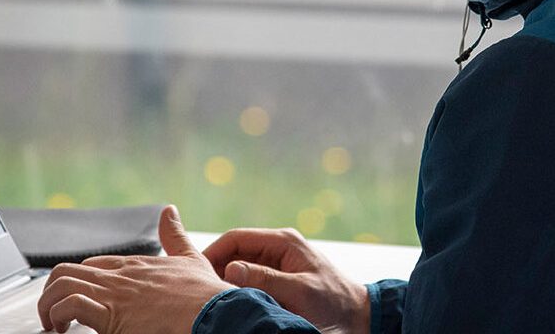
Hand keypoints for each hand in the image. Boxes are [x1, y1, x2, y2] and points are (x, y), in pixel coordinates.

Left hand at [37, 205, 233, 332]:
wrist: (214, 312)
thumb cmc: (205, 294)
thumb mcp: (192, 258)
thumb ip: (176, 235)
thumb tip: (170, 210)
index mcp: (136, 265)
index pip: (92, 266)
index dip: (81, 281)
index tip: (79, 301)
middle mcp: (119, 276)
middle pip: (66, 272)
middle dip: (53, 293)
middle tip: (58, 316)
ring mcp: (113, 293)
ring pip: (60, 284)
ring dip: (49, 305)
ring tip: (55, 324)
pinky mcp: (110, 314)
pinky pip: (69, 305)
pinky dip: (58, 315)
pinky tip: (63, 329)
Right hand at [202, 227, 369, 333]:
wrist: (358, 317)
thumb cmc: (333, 303)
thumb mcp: (298, 291)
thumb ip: (265, 279)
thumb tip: (230, 268)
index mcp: (283, 242)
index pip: (236, 238)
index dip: (213, 252)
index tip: (196, 272)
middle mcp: (279, 247)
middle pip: (235, 251)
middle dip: (216, 268)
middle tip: (200, 288)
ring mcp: (278, 262)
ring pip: (240, 266)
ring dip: (226, 280)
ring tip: (212, 296)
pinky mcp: (279, 278)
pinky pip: (251, 279)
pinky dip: (238, 288)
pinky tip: (230, 302)